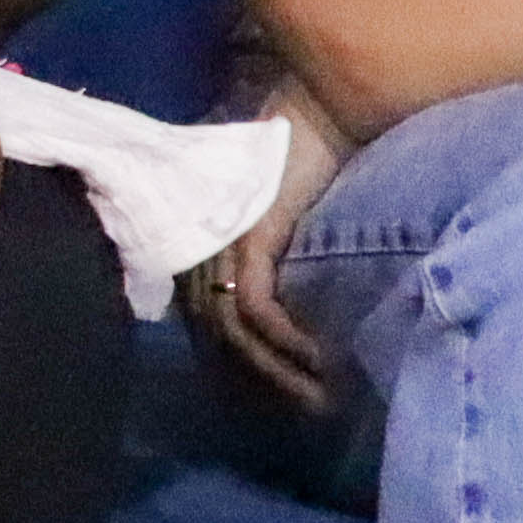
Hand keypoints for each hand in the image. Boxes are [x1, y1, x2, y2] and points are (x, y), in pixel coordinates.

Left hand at [184, 79, 349, 409]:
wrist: (323, 105)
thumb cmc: (309, 159)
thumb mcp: (285, 219)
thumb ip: (274, 260)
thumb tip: (290, 321)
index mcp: (198, 244)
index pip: (201, 326)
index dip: (234, 373)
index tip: (275, 407)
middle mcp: (199, 247)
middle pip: (213, 340)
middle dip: (258, 387)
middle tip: (306, 417)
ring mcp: (220, 242)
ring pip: (232, 333)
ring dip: (278, 374)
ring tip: (322, 402)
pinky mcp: (250, 236)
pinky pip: (256, 307)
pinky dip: (285, 342)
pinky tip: (318, 363)